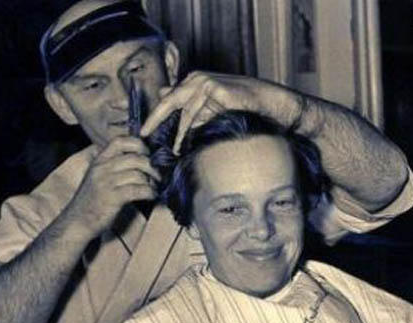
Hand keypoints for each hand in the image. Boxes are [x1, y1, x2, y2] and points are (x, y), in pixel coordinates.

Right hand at [66, 137, 160, 236]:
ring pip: (138, 174)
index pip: (120, 141)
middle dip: (152, 167)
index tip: (147, 154)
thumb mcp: (97, 177)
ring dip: (152, 182)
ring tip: (154, 188)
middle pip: (135, 158)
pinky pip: (138, 190)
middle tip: (158, 176)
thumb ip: (112, 167)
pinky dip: (150, 192)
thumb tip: (139, 161)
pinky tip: (152, 196)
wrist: (77, 222)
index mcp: (99, 161)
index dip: (138, 144)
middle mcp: (102, 168)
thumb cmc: (91, 201)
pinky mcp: (113, 198)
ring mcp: (107, 183)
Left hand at [140, 72, 302, 152]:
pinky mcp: (216, 87)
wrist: (270, 106)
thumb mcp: (213, 113)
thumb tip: (171, 119)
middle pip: (170, 102)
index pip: (170, 100)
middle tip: (143, 136)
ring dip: (180, 134)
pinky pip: (201, 112)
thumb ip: (192, 113)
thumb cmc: (243, 111)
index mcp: (194, 83)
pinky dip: (195, 129)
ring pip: (186, 112)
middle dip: (155, 119)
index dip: (155, 116)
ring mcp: (207, 82)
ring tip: (175, 151)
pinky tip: (190, 143)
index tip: (143, 133)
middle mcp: (198, 80)